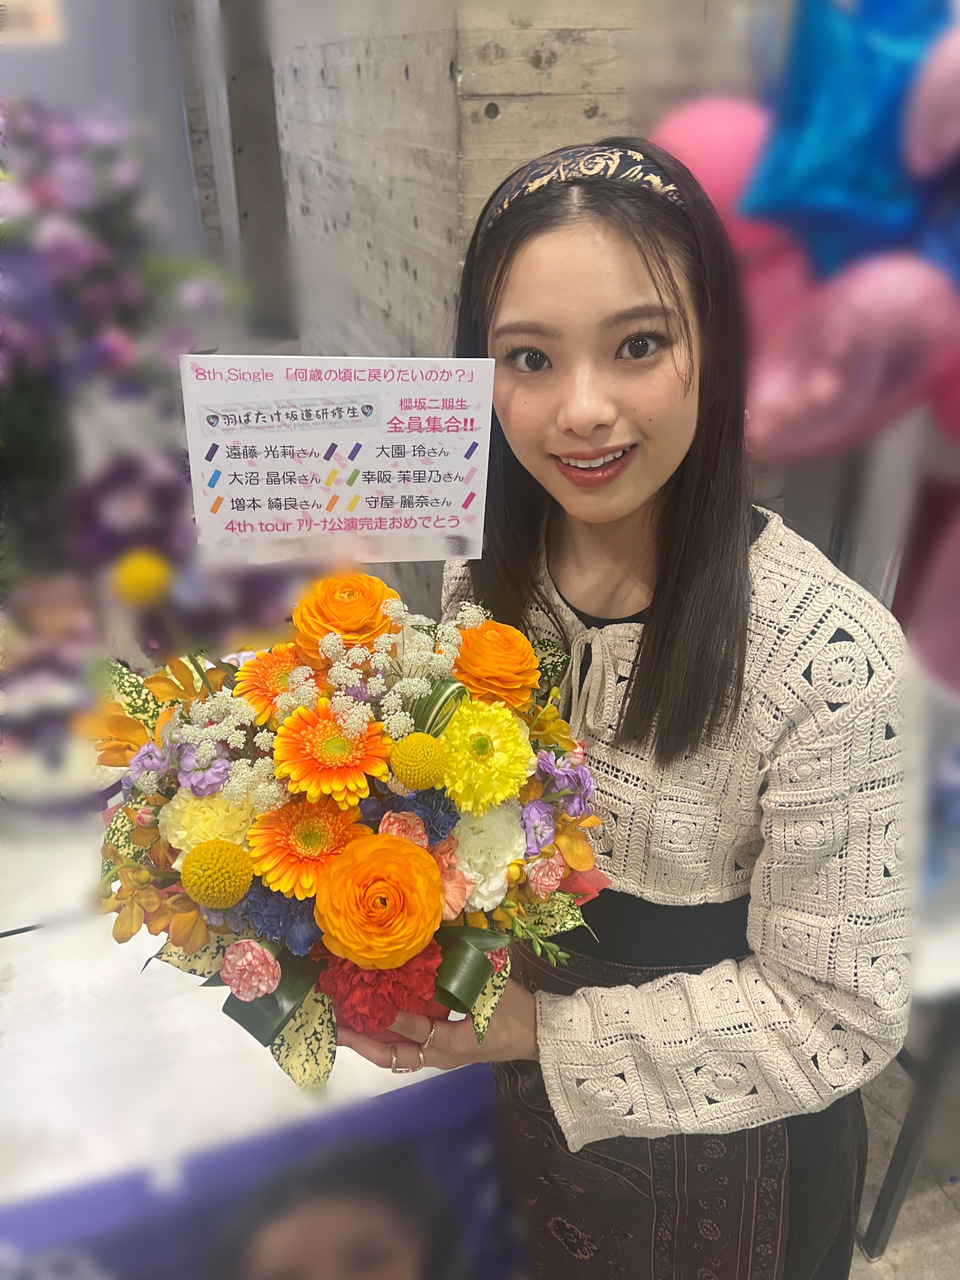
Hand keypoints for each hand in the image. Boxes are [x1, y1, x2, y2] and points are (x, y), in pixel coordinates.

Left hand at [336, 978, 538, 1071]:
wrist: (539, 1036)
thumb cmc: (517, 1013)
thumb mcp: (492, 994)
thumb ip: (463, 975)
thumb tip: (434, 948)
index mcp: (455, 1044)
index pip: (417, 1031)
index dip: (394, 1017)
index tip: (372, 1002)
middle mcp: (441, 1055)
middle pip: (392, 1056)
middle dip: (361, 1043)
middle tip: (334, 1026)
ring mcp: (440, 1056)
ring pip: (395, 1056)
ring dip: (368, 1043)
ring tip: (342, 1026)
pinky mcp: (441, 1050)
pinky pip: (406, 1048)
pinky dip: (385, 1039)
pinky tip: (371, 1022)